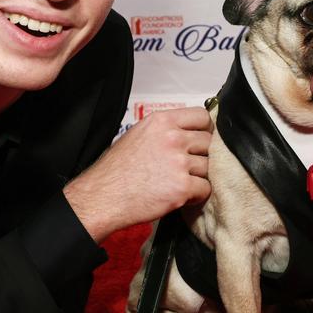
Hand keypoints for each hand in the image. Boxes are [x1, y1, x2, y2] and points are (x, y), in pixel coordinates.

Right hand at [64, 106, 211, 242]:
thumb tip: (186, 132)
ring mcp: (178, 162)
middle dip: (201, 155)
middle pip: (208, 142)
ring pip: (208, 166)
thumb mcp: (137, 135)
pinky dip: (196, 195)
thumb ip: (164, 130)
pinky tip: (180, 195)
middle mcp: (171, 138)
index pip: (201, 116)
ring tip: (178, 182)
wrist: (104, 196)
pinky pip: (205, 188)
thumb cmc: (115, 171)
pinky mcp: (182, 186)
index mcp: (161, 122)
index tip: (201, 138)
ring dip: (198, 176)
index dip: (204, 129)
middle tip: (187, 166)